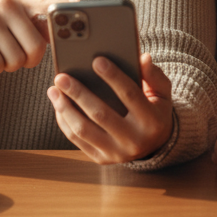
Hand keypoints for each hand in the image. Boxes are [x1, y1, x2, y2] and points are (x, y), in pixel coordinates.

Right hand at [0, 0, 75, 71]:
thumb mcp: (15, 13)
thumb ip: (41, 18)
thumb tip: (73, 20)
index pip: (49, 3)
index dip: (66, 10)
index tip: (81, 10)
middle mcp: (6, 4)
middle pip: (36, 47)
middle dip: (31, 60)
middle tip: (22, 56)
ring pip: (17, 61)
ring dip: (11, 65)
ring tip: (2, 52)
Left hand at [46, 53, 172, 163]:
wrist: (155, 145)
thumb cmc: (155, 109)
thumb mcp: (162, 92)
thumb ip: (154, 75)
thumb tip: (143, 58)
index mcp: (151, 121)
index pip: (129, 95)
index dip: (113, 76)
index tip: (96, 60)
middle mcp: (134, 140)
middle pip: (101, 114)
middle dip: (78, 93)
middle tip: (61, 77)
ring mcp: (116, 153)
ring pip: (84, 130)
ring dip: (65, 108)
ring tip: (54, 90)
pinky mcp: (102, 159)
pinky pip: (78, 141)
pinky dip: (65, 122)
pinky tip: (58, 105)